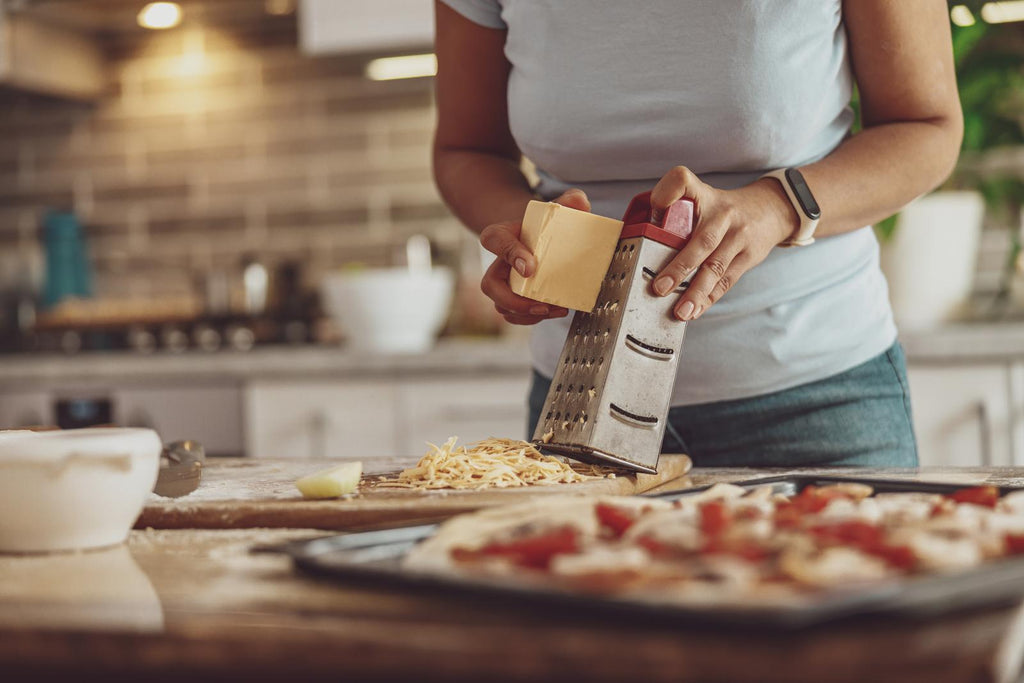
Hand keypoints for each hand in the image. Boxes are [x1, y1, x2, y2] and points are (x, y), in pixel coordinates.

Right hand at [479, 189, 589, 324]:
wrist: (540, 237)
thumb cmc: (545, 224)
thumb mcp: (556, 208)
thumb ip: (568, 201)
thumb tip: (579, 201)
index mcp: (501, 235)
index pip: (495, 240)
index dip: (510, 255)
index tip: (530, 268)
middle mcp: (496, 262)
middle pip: (490, 285)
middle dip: (513, 300)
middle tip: (540, 304)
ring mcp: (502, 284)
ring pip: (502, 306)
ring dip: (526, 314)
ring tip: (553, 310)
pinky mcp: (512, 298)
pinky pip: (514, 315)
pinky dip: (531, 318)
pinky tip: (553, 311)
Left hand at [649, 166, 799, 320]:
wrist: (770, 209)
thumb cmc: (722, 209)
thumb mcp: (701, 196)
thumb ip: (673, 208)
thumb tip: (641, 237)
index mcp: (703, 195)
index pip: (682, 181)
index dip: (667, 192)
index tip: (656, 207)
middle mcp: (723, 214)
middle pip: (702, 240)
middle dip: (680, 267)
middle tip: (660, 288)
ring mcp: (739, 236)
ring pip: (715, 267)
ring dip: (696, 292)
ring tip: (680, 312)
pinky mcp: (748, 256)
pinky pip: (726, 281)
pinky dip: (709, 298)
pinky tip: (695, 311)